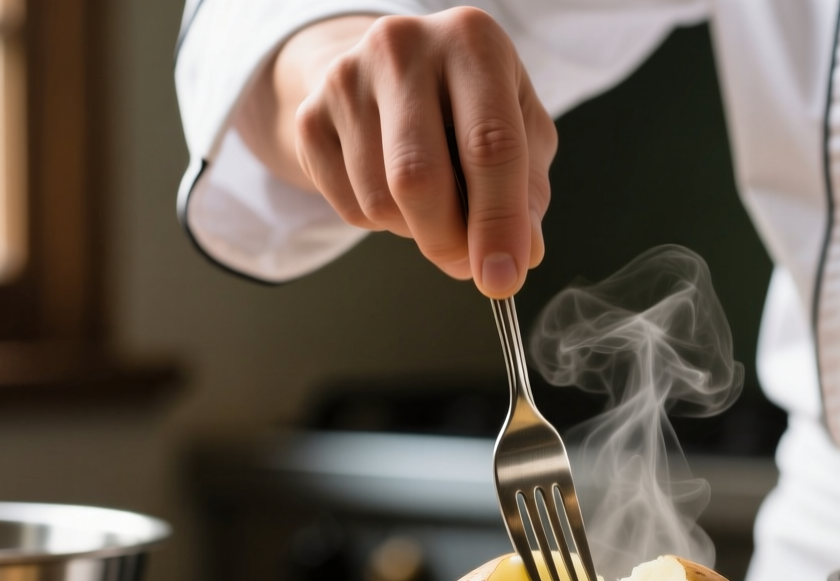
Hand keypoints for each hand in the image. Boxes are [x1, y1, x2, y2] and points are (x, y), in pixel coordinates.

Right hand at [235, 9, 554, 298]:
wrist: (391, 71)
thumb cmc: (470, 102)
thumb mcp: (520, 127)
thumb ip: (529, 191)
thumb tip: (522, 254)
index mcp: (472, 42)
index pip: (490, 145)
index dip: (499, 222)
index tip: (504, 279)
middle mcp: (403, 48)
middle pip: (419, 178)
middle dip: (449, 241)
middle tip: (468, 264)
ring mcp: (347, 80)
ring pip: (381, 202)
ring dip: (417, 232)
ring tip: (436, 206)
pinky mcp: (310, 116)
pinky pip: (350, 209)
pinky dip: (383, 224)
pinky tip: (397, 191)